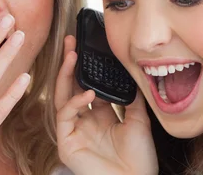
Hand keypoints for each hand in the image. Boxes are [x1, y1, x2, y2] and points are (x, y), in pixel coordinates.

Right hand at [55, 36, 157, 174]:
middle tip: (71, 41)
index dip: (87, 68)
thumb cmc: (139, 160)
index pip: (88, 85)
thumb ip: (131, 98)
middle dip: (70, 63)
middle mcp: (84, 121)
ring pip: (63, 96)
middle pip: (71, 86)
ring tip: (72, 55)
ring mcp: (73, 131)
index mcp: (100, 116)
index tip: (88, 47)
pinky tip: (88, 94)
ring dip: (66, 75)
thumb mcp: (139, 122)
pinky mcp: (67, 143)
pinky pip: (65, 116)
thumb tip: (129, 74)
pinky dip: (74, 103)